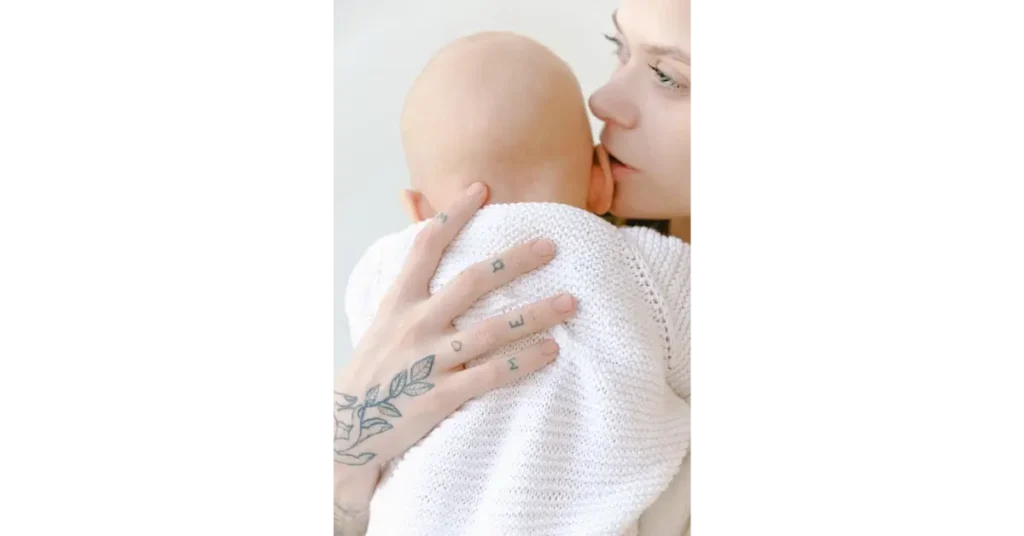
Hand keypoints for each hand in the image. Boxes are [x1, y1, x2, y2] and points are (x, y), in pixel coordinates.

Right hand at [329, 182, 576, 492]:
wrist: (350, 429)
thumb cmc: (376, 369)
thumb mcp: (385, 319)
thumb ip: (410, 282)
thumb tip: (420, 229)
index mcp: (399, 301)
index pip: (426, 246)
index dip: (454, 215)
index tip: (481, 189)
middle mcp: (415, 324)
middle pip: (472, 282)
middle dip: (514, 262)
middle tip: (550, 246)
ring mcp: (429, 360)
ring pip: (491, 330)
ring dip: (535, 313)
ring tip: (570, 303)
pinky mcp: (440, 396)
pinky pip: (490, 374)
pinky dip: (523, 361)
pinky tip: (551, 351)